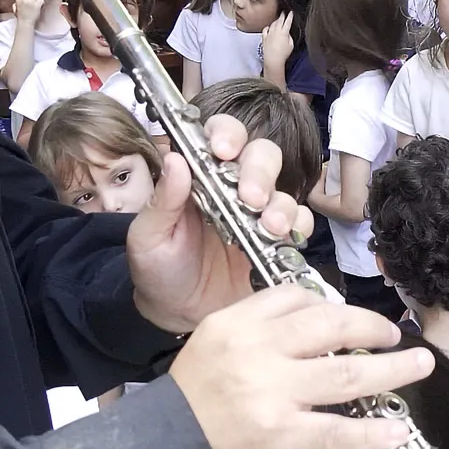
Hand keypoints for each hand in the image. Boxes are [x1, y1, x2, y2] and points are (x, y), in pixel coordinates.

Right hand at [13, 0, 44, 26]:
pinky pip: (41, 0)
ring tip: (36, 4)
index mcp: (18, 0)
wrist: (25, 24)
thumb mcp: (16, 8)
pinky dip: (42, 3)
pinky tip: (40, 7)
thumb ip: (17, 1)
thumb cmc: (21, 17)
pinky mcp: (37, 5)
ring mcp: (31, 2)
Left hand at [128, 113, 312, 333]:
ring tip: (269, 229)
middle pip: (262, 155)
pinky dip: (298, 227)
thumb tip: (176, 160)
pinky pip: (300, 224)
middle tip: (251, 198)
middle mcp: (234, 188)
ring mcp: (259, 214)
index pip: (221, 137)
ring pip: (284, 189)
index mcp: (201, 177)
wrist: (177, 314)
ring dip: (281, 204)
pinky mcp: (278, 242)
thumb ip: (162, 201)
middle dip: (260, 171)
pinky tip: (283, 241)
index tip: (223, 152)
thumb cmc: (158, 269)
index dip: (228, 135)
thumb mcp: (148, 236)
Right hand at [169, 284, 431, 448]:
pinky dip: (373, 432)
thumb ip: (261, 332)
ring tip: (420, 365)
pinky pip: (338, 431)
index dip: (333, 306)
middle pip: (331, 326)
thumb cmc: (189, 403)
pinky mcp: (282, 434)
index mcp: (236, 322)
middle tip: (394, 335)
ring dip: (392, 370)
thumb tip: (320, 329)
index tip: (352, 320)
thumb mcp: (213, 346)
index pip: (296, 299)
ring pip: (347, 373)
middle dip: (371, 327)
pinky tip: (398, 430)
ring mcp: (272, 393)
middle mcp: (256, 350)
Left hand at [262, 12, 294, 72]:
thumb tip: (287, 33)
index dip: (290, 16)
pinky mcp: (264, 37)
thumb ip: (289, 36)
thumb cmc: (283, 54)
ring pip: (273, 24)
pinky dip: (268, 27)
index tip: (291, 12)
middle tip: (284, 12)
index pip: (288, 21)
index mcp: (284, 32)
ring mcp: (269, 33)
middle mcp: (276, 31)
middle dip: (282, 15)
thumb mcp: (291, 44)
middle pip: (279, 20)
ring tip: (278, 19)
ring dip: (276, 21)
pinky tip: (269, 27)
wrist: (273, 60)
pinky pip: (266, 29)